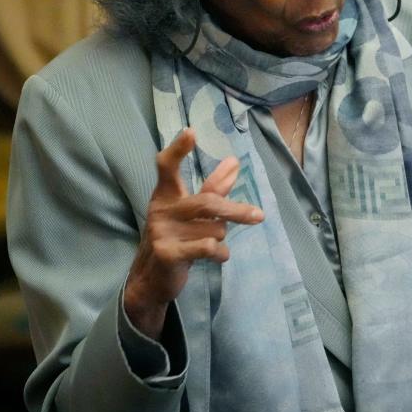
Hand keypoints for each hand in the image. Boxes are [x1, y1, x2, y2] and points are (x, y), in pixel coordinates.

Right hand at [124, 128, 263, 337]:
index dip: (178, 150)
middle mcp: (161, 209)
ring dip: (221, 238)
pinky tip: (218, 256)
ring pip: (213, 229)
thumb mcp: (193, 213)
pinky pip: (208, 248)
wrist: (152, 279)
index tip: (191, 132)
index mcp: (166, 195)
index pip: (167, 167)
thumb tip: (234, 162)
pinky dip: (220, 253)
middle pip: (208, 203)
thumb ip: (213, 188)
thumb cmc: (176, 238)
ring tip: (212, 245)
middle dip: (236, 211)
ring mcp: (161, 232)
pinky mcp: (167, 253)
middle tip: (259, 216)